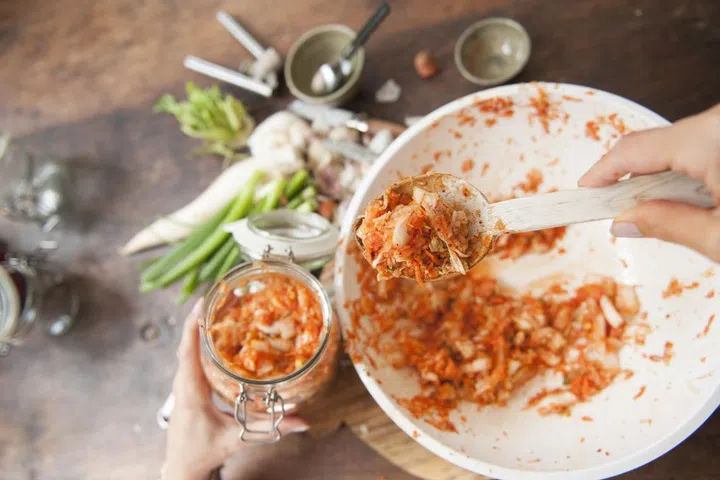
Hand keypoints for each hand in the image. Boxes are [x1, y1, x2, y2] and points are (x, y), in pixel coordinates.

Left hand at [163, 299, 308, 479]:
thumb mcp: (236, 439)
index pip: (187, 353)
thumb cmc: (202, 451)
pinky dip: (204, 338)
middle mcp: (183, 382)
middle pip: (189, 342)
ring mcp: (184, 382)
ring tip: (225, 304)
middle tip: (226, 295)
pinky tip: (220, 328)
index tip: (202, 304)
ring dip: (205, 325)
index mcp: (190, 392)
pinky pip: (194, 354)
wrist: (182, 465)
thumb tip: (301, 422)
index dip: (193, 327)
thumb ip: (268, 429)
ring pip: (190, 346)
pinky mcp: (189, 383)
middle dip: (205, 316)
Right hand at [578, 103, 719, 262]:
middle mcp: (718, 120)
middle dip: (638, 181)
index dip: (601, 173)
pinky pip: (706, 141)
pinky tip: (704, 197)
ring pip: (682, 143)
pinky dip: (695, 169)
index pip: (633, 150)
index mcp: (710, 138)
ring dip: (669, 178)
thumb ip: (669, 225)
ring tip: (674, 213)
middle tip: (626, 215)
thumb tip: (626, 221)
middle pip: (656, 145)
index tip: (584, 192)